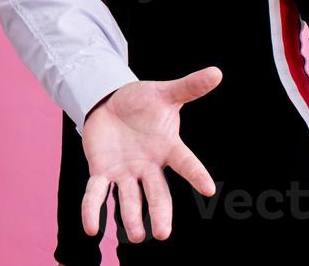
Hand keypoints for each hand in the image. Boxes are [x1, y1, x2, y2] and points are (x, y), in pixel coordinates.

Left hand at [79, 66, 221, 242]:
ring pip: (129, 199)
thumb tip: (217, 72)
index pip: (185, 163)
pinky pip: (97, 194)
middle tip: (162, 233)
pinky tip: (91, 227)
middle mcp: (148, 166)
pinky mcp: (102, 172)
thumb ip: (189, 87)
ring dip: (130, 217)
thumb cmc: (143, 102)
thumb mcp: (164, 93)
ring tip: (134, 236)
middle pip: (157, 193)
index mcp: (167, 148)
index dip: (196, 174)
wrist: (112, 103)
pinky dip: (93, 210)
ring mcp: (125, 172)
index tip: (208, 188)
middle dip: (160, 213)